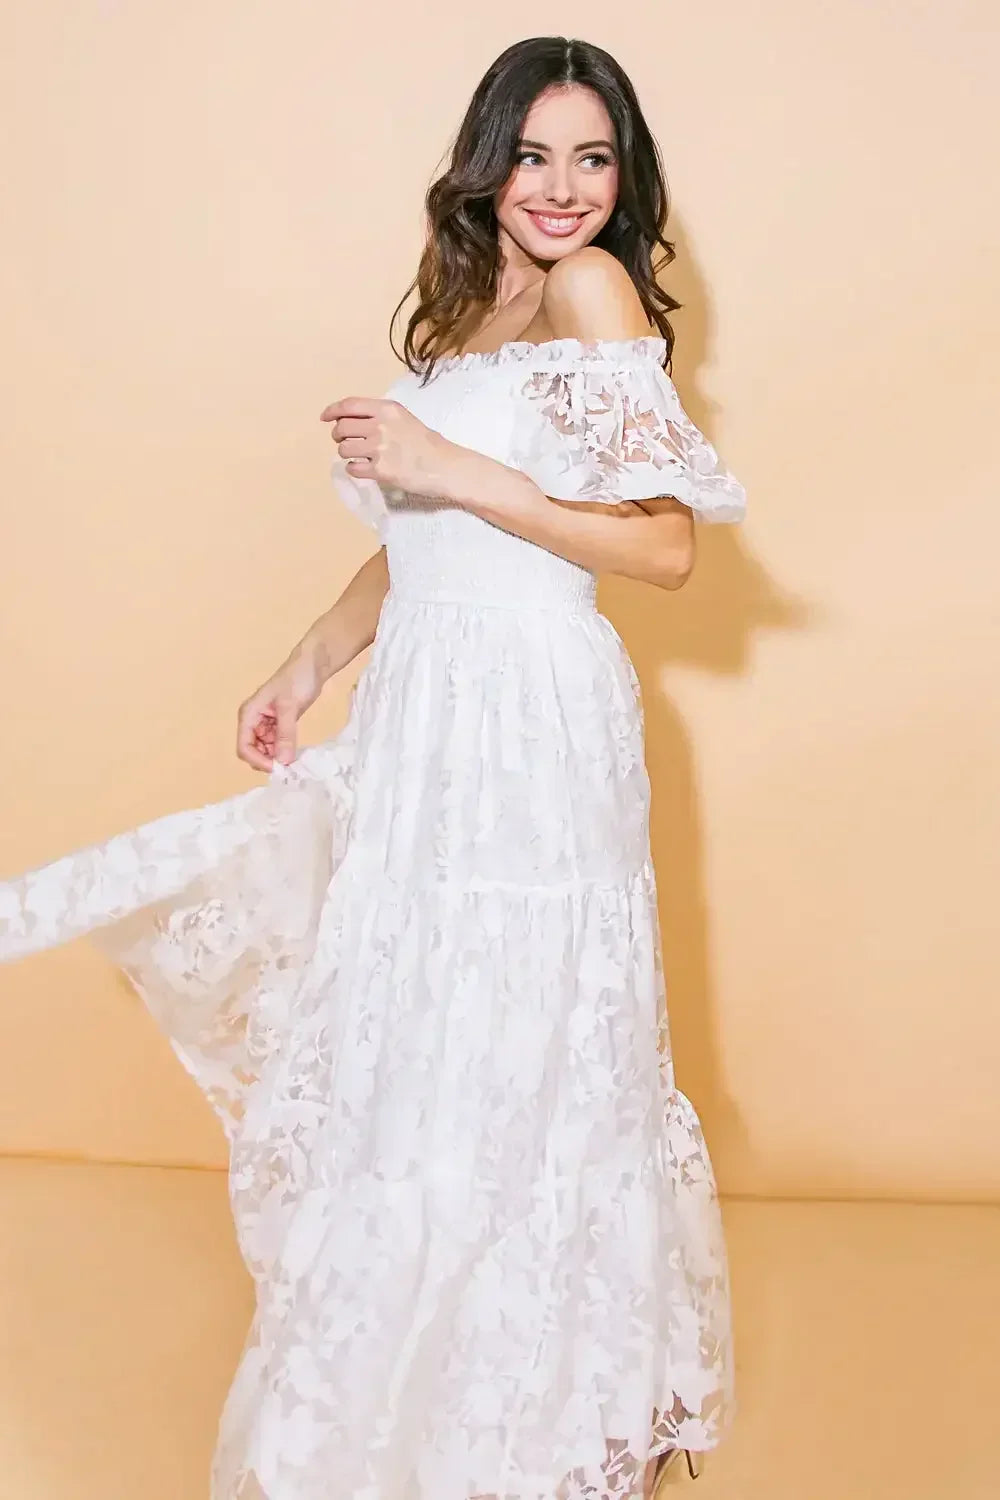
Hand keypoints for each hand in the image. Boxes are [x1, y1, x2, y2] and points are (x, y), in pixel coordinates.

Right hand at [236, 645, 323, 771]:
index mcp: (249, 714)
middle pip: (253, 752)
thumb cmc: (297, 680)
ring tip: (294, 760)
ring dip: (277, 757)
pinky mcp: (279, 725)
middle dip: (268, 761)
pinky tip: (296, 752)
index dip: (258, 760)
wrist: (313, 665)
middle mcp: (254, 721)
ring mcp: (266, 724)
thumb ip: (285, 734)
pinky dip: (284, 751)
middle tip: (289, 766)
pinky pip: (277, 745)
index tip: (278, 767)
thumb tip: (283, 761)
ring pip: (265, 750)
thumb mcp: (290, 707)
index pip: (244, 747)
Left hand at [320, 397, 449, 494]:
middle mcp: (381, 426)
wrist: (444, 466)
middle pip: (342, 427)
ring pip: (344, 449)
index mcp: (387, 409)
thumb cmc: (425, 442)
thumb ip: (378, 416)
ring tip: (359, 455)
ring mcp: (380, 448)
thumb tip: (347, 419)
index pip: (349, 405)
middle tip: (346, 441)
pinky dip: (354, 468)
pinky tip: (364, 468)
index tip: (325, 418)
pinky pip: (353, 468)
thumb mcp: (403, 418)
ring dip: (347, 453)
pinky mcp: (380, 470)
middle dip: (339, 435)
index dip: (332, 411)